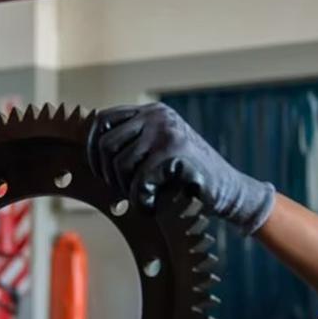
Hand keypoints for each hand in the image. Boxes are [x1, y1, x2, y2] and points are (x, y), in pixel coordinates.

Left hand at [87, 102, 275, 234]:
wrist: (228, 190)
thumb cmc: (186, 178)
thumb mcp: (155, 153)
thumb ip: (131, 145)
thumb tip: (89, 153)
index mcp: (149, 112)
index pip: (101, 121)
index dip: (91, 149)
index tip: (100, 174)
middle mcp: (157, 116)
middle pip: (105, 144)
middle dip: (108, 174)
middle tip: (123, 192)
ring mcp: (166, 131)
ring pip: (120, 163)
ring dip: (126, 189)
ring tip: (142, 198)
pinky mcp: (175, 152)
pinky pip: (140, 179)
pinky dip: (141, 199)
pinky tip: (152, 206)